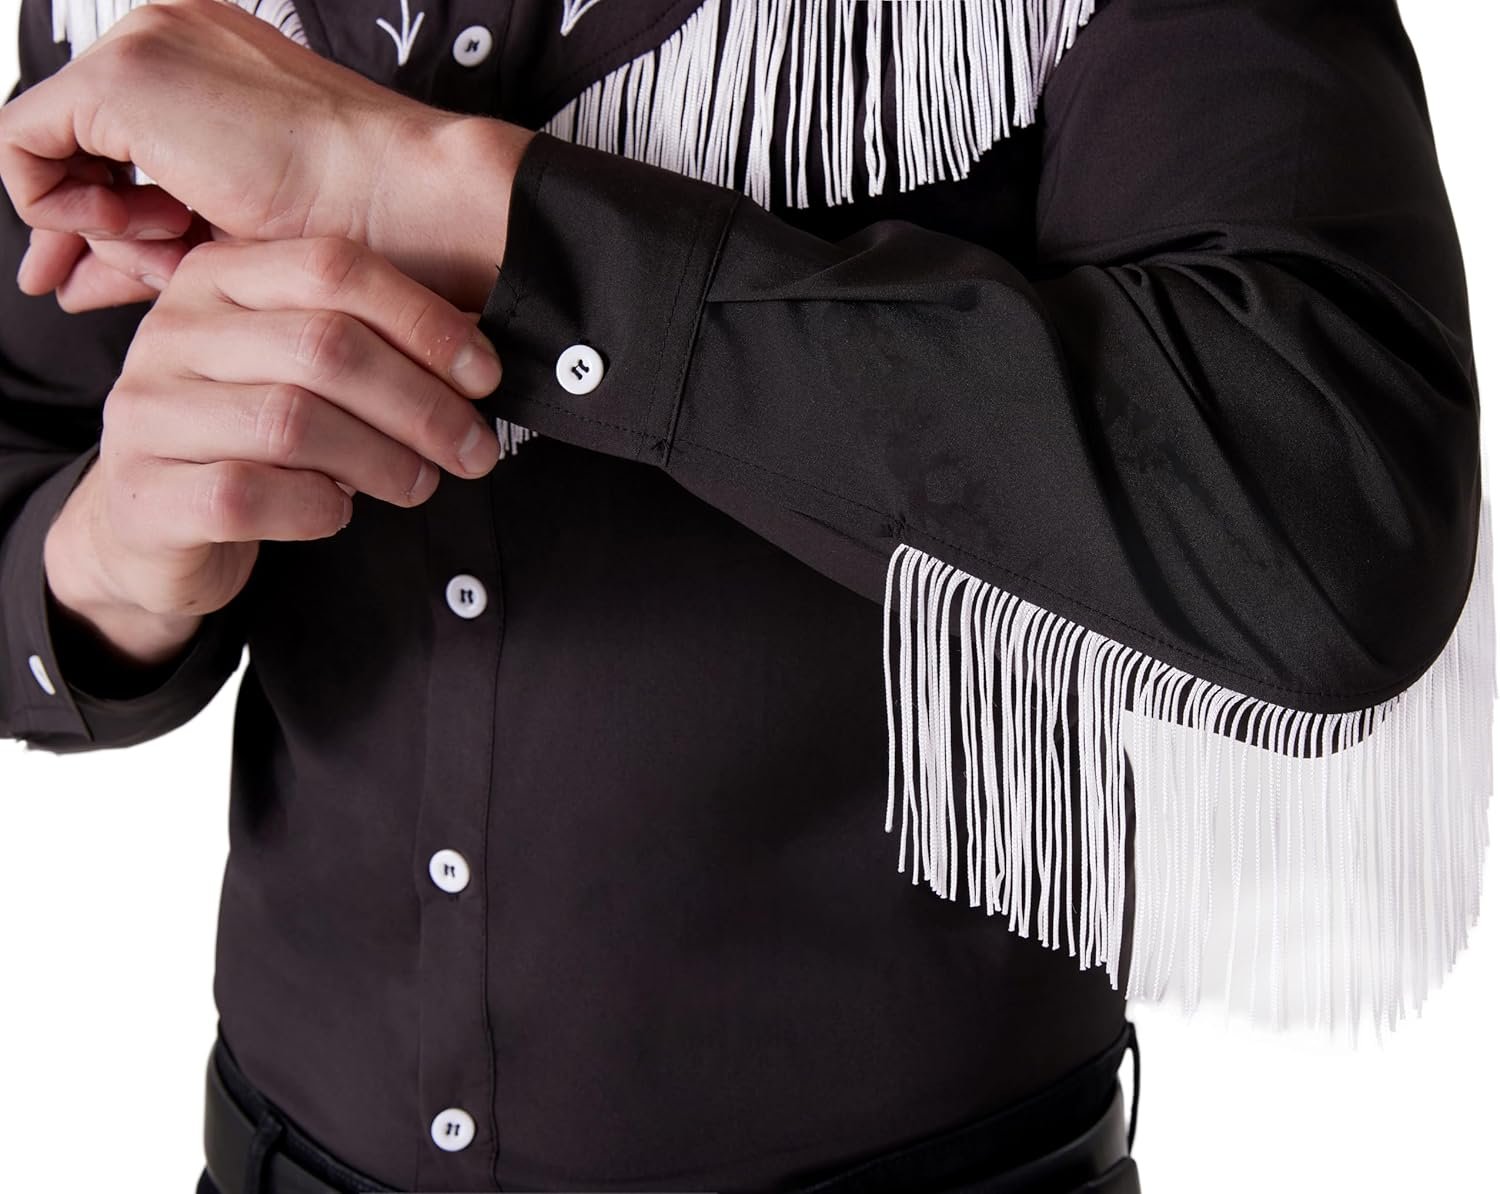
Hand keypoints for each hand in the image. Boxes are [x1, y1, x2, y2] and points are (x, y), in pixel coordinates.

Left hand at [0, 0, 531, 311]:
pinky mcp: (123, 80)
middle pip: (75, 142)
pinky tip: (154, 233)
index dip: (94, 213)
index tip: (91, 275)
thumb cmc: (361, 229)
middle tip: (76, 287)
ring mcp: (146, 48)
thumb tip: (75, 283)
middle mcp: (171, 40)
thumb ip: (151, 249)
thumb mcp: (231, 243)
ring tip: (173, 254)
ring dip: (97, 227)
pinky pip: (23, 147)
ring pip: (51, 147)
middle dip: (74, 229)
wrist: (406, 203)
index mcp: (214, 68)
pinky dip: (68, 210)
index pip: (114, 137)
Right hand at [43, 235, 503, 665]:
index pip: (332, 267)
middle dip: (422, 405)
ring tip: (417, 483)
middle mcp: (171, 332)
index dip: (424, 323)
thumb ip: (366, 348)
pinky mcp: (145, 494)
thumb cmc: (246, 441)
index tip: (484, 377)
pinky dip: (315, 507)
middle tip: (472, 449)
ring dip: (382, 460)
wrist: (153, 529)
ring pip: (292, 421)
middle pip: (325, 346)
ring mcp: (147, 413)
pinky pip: (247, 493)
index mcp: (216, 279)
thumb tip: (475, 361)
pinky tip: (335, 510)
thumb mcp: (298, 374)